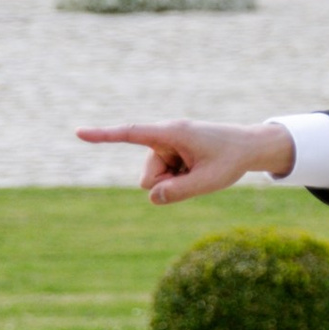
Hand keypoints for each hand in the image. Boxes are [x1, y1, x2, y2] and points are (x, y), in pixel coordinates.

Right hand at [76, 119, 293, 202]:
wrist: (249, 147)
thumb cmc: (230, 160)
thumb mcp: (208, 182)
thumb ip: (178, 192)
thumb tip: (151, 196)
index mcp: (172, 133)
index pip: (131, 134)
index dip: (104, 135)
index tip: (79, 132)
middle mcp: (165, 136)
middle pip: (149, 177)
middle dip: (167, 184)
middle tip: (198, 174)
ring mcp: (167, 146)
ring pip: (155, 180)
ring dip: (176, 182)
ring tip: (200, 170)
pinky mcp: (170, 153)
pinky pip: (164, 178)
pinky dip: (180, 180)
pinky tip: (198, 170)